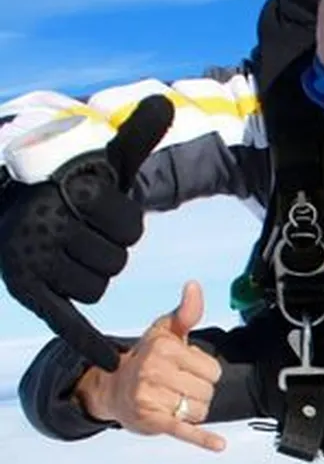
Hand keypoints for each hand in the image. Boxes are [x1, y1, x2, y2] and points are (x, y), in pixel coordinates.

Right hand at [0, 95, 174, 370]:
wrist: (11, 200)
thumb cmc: (69, 183)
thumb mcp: (103, 159)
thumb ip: (137, 136)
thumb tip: (168, 102)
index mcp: (72, 194)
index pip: (128, 227)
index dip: (122, 222)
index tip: (97, 209)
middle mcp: (50, 226)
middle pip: (114, 261)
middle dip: (106, 248)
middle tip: (80, 232)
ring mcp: (37, 260)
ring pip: (96, 286)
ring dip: (92, 273)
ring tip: (67, 250)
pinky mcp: (30, 289)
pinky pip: (65, 320)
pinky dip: (86, 342)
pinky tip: (110, 361)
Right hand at [75, 281, 226, 451]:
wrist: (112, 388)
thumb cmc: (147, 357)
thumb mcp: (164, 332)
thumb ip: (186, 312)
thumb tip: (194, 285)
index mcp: (164, 348)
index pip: (213, 369)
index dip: (205, 372)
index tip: (187, 370)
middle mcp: (155, 370)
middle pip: (208, 391)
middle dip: (199, 392)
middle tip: (177, 387)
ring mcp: (152, 397)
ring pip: (199, 411)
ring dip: (192, 411)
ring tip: (172, 401)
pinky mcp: (151, 421)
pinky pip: (184, 431)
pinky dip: (202, 439)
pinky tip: (219, 445)